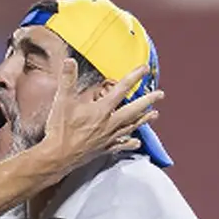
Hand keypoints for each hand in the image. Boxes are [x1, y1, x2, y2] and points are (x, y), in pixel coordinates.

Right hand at [40, 59, 163, 164]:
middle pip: (133, 110)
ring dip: (144, 120)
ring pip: (131, 127)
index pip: (121, 90)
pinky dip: (130, 143)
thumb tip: (69, 62)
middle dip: (148, 101)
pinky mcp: (103, 149)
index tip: (144, 69)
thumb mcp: (62, 101)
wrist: (57, 156)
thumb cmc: (60, 130)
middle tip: (160, 94)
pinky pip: (121, 145)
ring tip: (154, 115)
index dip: (134, 77)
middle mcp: (109, 124)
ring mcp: (108, 137)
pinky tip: (136, 142)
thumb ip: (67, 80)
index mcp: (101, 110)